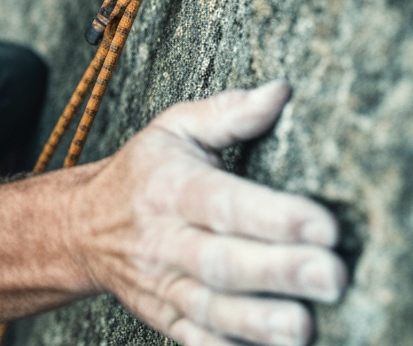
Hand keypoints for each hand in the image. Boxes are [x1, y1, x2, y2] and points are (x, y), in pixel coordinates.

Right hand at [71, 80, 345, 345]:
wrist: (80, 227)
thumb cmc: (142, 174)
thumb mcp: (174, 129)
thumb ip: (228, 113)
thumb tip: (282, 92)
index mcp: (171, 188)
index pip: (223, 202)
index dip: (273, 215)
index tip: (324, 224)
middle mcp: (164, 240)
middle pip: (222, 261)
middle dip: (279, 271)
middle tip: (333, 277)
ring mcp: (163, 285)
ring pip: (211, 308)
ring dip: (258, 321)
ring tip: (303, 327)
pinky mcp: (166, 319)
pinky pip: (197, 341)